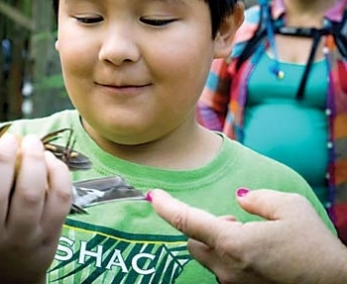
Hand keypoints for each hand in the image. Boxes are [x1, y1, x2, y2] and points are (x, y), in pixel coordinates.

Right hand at [0, 133, 72, 283]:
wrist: (1, 276)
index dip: (0, 163)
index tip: (2, 138)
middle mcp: (7, 237)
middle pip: (25, 194)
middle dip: (26, 158)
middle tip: (21, 137)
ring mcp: (33, 236)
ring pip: (46, 196)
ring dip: (42, 162)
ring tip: (34, 144)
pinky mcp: (53, 234)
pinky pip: (62, 200)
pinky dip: (59, 174)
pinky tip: (49, 161)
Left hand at [148, 188, 346, 283]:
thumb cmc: (314, 248)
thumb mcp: (290, 208)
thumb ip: (258, 198)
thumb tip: (240, 199)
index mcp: (233, 243)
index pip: (187, 222)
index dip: (167, 207)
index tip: (153, 195)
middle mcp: (227, 267)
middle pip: (194, 242)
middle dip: (203, 228)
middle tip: (233, 221)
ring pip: (208, 258)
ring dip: (217, 243)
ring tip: (248, 237)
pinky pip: (224, 272)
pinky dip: (229, 259)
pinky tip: (256, 255)